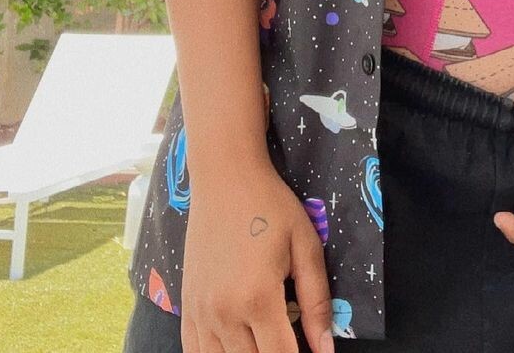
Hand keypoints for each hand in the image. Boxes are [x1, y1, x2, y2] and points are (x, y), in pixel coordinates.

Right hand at [181, 155, 335, 352]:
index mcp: (258, 298)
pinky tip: (235, 346)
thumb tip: (326, 350)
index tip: (312, 352)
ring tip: (264, 339)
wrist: (225, 178)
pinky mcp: (186, 306)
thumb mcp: (306, 246)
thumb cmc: (271, 206)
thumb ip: (316, 301)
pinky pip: (194, 351)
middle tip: (290, 339)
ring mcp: (200, 312)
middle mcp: (224, 313)